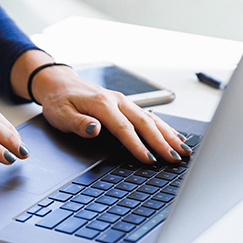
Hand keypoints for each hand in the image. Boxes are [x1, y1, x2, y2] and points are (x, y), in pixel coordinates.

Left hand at [10, 50, 191, 163]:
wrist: (59, 83)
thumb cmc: (59, 100)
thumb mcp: (61, 115)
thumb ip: (79, 123)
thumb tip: (95, 129)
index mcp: (102, 104)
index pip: (124, 129)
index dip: (138, 145)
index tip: (149, 159)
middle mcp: (117, 101)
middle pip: (145, 123)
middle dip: (162, 142)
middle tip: (175, 159)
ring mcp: (123, 102)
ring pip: (151, 119)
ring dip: (168, 135)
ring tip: (183, 150)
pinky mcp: (125, 104)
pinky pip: (149, 116)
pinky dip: (164, 127)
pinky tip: (174, 136)